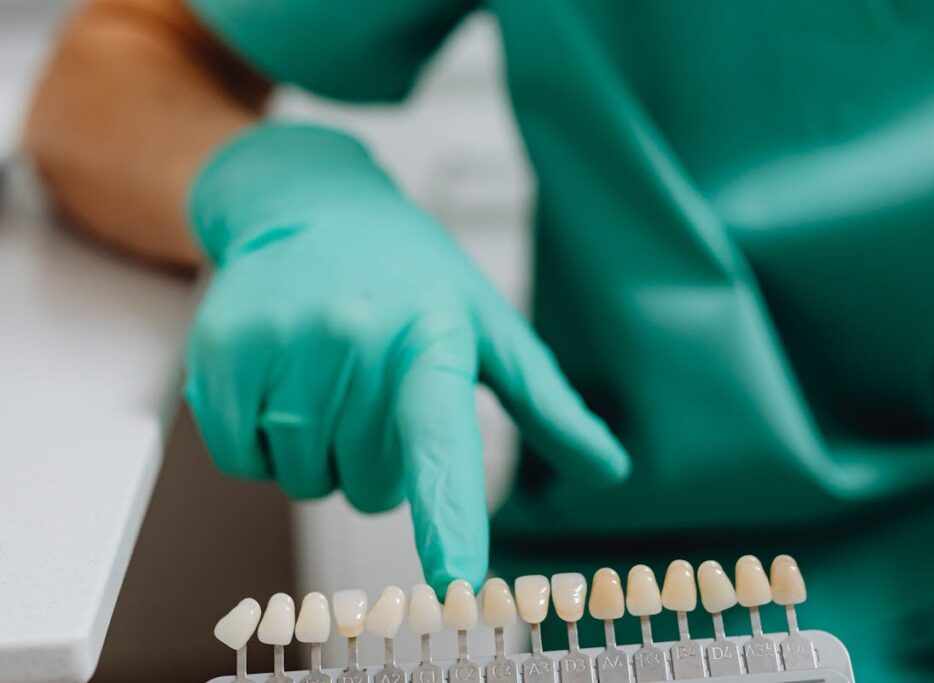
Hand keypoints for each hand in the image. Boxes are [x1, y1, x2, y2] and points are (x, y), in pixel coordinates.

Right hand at [184, 124, 629, 591]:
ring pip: (306, 483)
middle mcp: (353, 344)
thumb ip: (548, 405)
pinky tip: (280, 378)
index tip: (458, 584)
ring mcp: (279, 350)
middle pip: (369, 490)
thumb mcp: (486, 324)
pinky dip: (262, 442)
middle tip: (374, 384)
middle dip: (376, 457)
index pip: (442, 446)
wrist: (307, 205)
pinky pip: (244, 464)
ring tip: (327, 372)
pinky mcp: (218, 360)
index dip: (448, 520)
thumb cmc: (408, 273)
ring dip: (320, 450)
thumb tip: (611, 469)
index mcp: (429, 340)